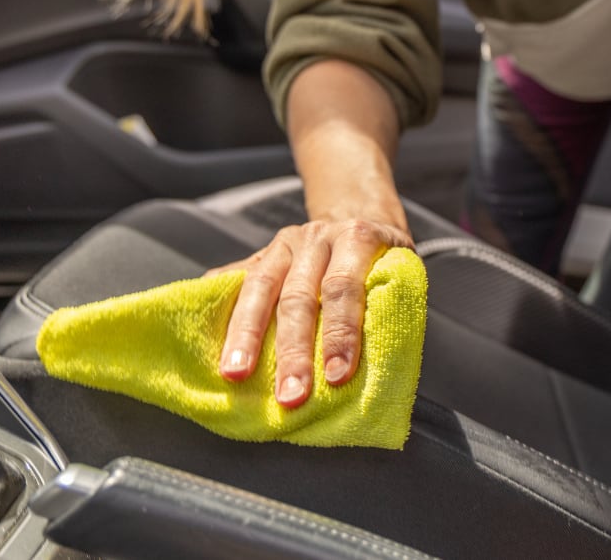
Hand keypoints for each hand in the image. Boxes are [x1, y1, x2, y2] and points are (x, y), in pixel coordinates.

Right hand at [208, 219, 412, 406]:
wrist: (361, 214)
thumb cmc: (385, 257)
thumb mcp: (402, 270)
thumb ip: (386, 306)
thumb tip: (372, 366)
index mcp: (356, 238)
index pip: (344, 288)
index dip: (340, 334)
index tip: (336, 376)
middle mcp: (316, 238)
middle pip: (297, 296)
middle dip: (292, 351)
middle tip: (291, 395)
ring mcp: (284, 245)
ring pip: (259, 289)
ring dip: (246, 337)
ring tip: (236, 375)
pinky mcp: (261, 255)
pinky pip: (235, 281)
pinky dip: (220, 311)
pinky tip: (208, 339)